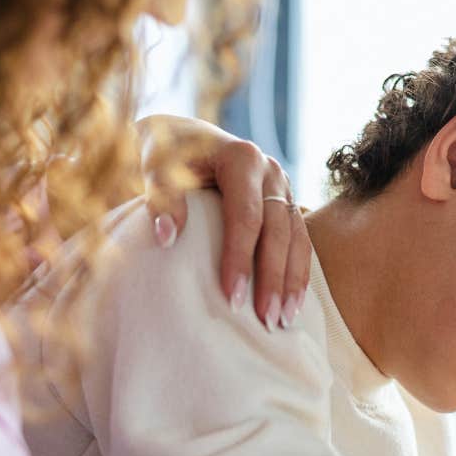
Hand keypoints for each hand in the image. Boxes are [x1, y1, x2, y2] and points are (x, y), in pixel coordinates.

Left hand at [134, 114, 310, 328]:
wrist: (183, 134)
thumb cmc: (166, 153)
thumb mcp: (156, 165)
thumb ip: (161, 196)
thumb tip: (167, 236)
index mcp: (243, 159)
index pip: (246, 217)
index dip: (240, 259)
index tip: (232, 298)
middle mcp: (270, 171)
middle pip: (278, 232)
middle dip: (273, 279)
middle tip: (266, 320)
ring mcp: (282, 187)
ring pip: (296, 238)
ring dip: (292, 281)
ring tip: (284, 320)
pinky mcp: (285, 202)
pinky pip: (299, 240)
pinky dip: (297, 272)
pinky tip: (293, 302)